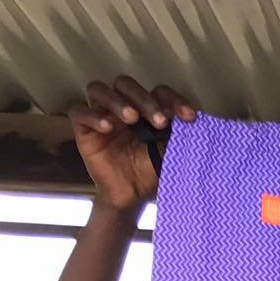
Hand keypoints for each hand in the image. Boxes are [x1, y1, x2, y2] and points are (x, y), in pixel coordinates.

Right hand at [71, 75, 196, 212]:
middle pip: (126, 84)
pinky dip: (93, 116)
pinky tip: (108, 128)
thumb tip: (200, 124)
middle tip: (160, 121)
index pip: (159, 92)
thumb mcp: (170, 153)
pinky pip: (79, 112)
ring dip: (117, 101)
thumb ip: (179, 136)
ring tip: (131, 118)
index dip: (174, 100)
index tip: (190, 117)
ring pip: (99, 90)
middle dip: (145, 99)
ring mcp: (101, 114)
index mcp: (146, 108)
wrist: (132, 196)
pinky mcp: (83, 129)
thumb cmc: (151, 171)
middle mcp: (122, 106)